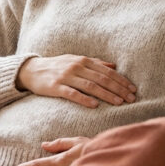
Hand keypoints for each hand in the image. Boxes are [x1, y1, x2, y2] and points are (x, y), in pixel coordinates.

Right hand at [16, 55, 136, 107]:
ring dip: (107, 95)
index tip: (132, 89)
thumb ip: (95, 63)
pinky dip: (84, 99)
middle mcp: (76, 67)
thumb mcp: (76, 60)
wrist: (32, 69)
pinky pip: (72, 93)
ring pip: (91, 86)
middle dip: (118, 89)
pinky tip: (95, 105)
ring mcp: (66, 76)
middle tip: (131, 98)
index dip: (121, 80)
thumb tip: (114, 65)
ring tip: (119, 103)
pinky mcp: (56, 87)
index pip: (107, 71)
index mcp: (83, 60)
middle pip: (102, 79)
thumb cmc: (57, 66)